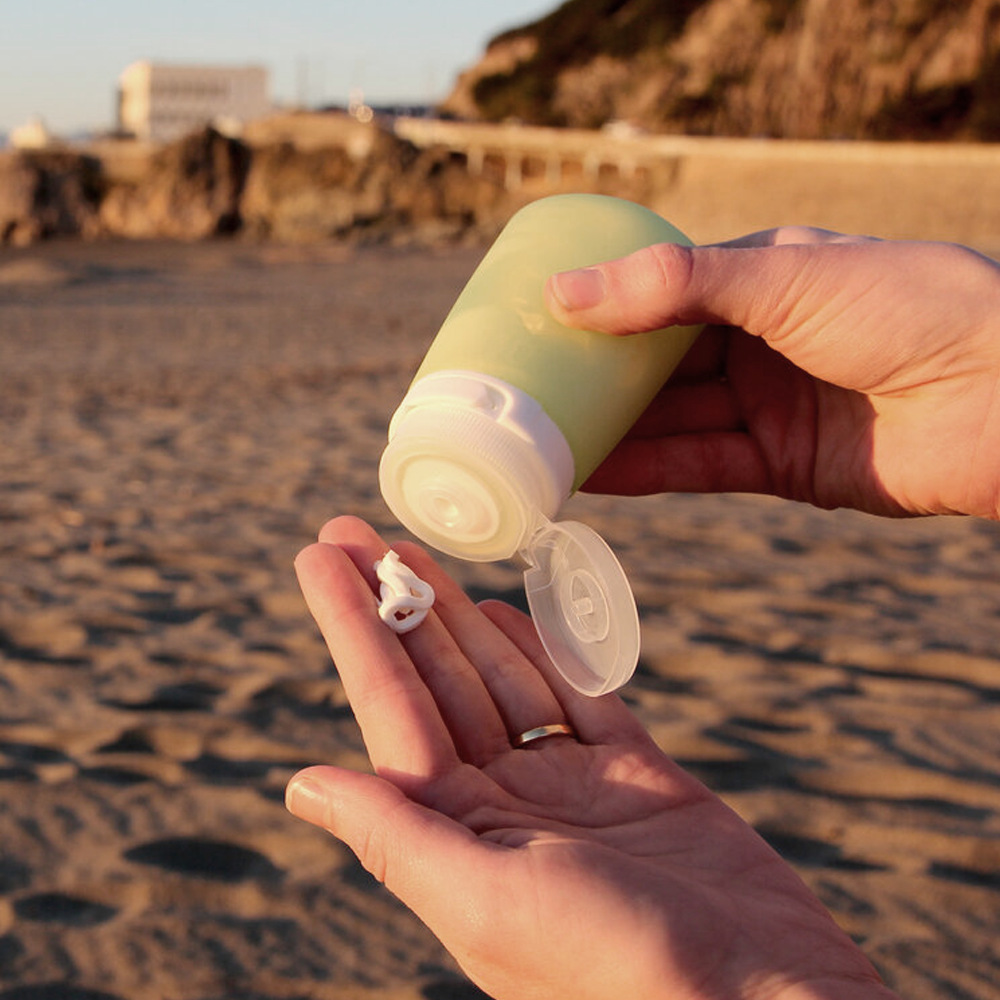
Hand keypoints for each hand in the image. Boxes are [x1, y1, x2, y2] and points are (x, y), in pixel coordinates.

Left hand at [286, 516, 896, 999]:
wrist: (766, 999)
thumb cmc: (621, 970)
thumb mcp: (490, 902)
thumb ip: (398, 837)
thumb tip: (300, 783)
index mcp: (460, 835)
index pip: (389, 706)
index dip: (351, 625)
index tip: (317, 557)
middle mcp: (505, 807)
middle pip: (437, 680)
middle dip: (396, 602)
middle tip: (352, 528)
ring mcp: (570, 788)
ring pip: (502, 677)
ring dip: (458, 615)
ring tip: (415, 553)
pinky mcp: (636, 778)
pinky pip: (578, 697)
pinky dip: (543, 651)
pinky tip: (503, 610)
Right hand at [545, 228, 999, 519]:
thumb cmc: (911, 305)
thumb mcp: (782, 275)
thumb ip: (674, 285)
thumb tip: (564, 292)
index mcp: (761, 278)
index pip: (659, 293)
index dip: (600, 309)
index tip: (535, 324)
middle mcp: (759, 341)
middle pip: (656, 364)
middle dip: (593, 380)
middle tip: (521, 394)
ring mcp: (769, 404)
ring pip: (670, 420)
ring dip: (608, 434)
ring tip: (537, 443)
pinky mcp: (782, 465)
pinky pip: (698, 466)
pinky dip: (646, 472)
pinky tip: (590, 476)